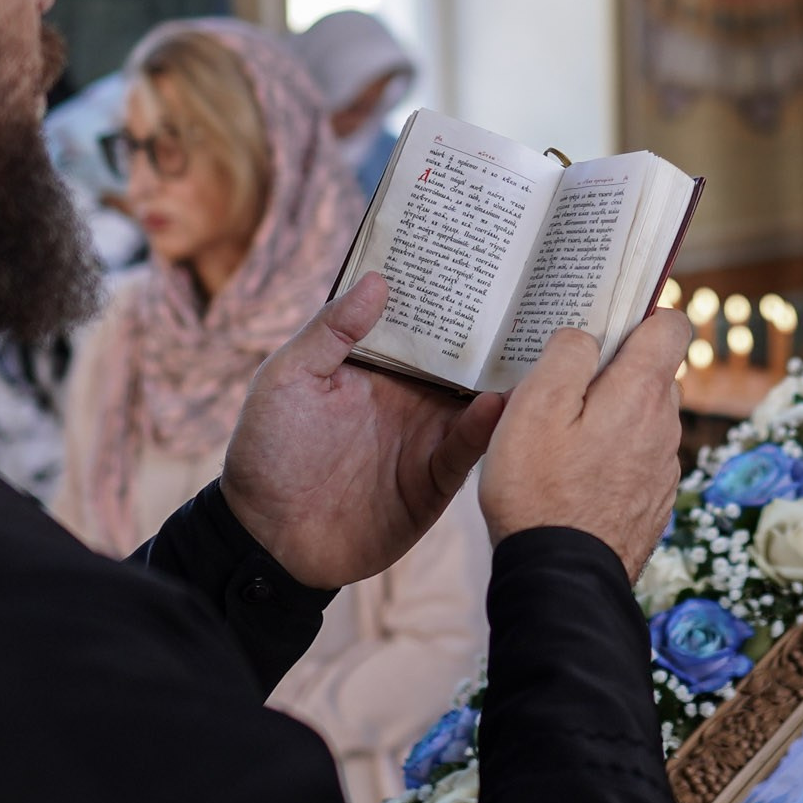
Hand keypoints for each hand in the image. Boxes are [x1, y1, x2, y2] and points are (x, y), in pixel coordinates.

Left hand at [221, 274, 506, 590]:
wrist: (267, 540)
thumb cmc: (265, 452)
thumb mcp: (286, 379)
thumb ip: (330, 333)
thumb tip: (378, 280)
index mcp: (378, 369)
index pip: (423, 326)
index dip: (451, 298)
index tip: (485, 262)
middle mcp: (409, 399)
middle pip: (461, 361)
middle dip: (496, 335)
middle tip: (534, 299)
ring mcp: (425, 439)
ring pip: (476, 403)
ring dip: (503, 380)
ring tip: (536, 348)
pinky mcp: (433, 481)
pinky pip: (465, 451)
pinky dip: (484, 428)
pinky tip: (496, 405)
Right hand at [477, 309, 694, 574]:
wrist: (560, 581)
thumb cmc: (538, 492)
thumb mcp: (533, 408)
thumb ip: (565, 356)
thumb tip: (584, 335)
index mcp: (641, 393)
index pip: (672, 325)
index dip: (642, 314)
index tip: (607, 323)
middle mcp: (664, 427)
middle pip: (653, 373)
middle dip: (616, 369)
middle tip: (564, 385)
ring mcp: (662, 468)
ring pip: (644, 418)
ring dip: (612, 415)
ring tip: (561, 436)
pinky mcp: (653, 502)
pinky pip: (638, 458)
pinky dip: (614, 454)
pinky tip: (573, 475)